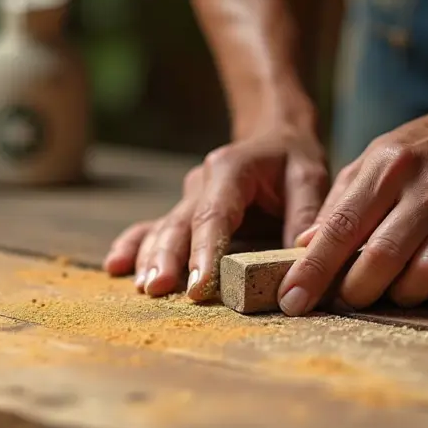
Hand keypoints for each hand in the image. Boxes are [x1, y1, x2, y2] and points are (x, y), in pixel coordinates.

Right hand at [103, 125, 327, 299]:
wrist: (276, 138)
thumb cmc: (294, 161)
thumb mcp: (311, 178)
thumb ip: (306, 215)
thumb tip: (303, 259)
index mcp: (230, 170)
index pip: (214, 215)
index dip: (205, 251)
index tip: (199, 284)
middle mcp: (201, 183)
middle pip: (179, 224)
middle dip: (167, 258)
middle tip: (158, 288)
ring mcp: (188, 198)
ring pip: (163, 229)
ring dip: (149, 258)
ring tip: (143, 288)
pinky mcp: (184, 213)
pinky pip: (153, 229)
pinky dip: (134, 246)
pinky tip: (116, 266)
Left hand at [278, 102, 427, 315]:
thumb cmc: (423, 149)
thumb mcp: (375, 159)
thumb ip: (340, 202)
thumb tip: (303, 248)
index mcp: (389, 167)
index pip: (342, 227)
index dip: (314, 270)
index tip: (292, 300)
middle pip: (384, 258)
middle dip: (356, 291)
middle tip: (346, 297)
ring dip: (402, 296)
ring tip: (390, 290)